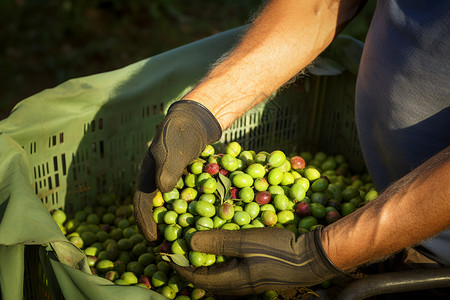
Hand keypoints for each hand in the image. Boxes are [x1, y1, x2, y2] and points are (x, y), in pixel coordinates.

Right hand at [133, 100, 221, 241]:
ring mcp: (174, 180)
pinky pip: (187, 199)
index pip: (142, 203)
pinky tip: (202, 221)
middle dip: (159, 228)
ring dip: (175, 223)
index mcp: (148, 174)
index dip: (145, 223)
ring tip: (184, 239)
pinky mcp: (188, 180)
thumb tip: (162, 191)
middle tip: (167, 247)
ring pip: (171, 206)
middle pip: (155, 209)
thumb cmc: (182, 130)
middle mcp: (159, 180)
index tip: (153, 241)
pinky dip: (191, 212)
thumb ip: (168, 166)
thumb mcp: (173, 146)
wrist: (197, 118)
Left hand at [171, 227, 344, 295]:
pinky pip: (229, 275)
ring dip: (204, 265)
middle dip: (189, 267)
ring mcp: (248, 285)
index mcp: (231, 281)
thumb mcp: (246, 241)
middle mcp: (237, 287)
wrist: (311, 259)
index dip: (180, 265)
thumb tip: (189, 240)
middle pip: (205, 281)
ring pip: (217, 279)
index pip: (196, 278)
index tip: (168, 252)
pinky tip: (222, 252)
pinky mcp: (256, 278)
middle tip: (179, 251)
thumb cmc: (278, 250)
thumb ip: (217, 241)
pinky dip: (219, 264)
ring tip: (197, 250)